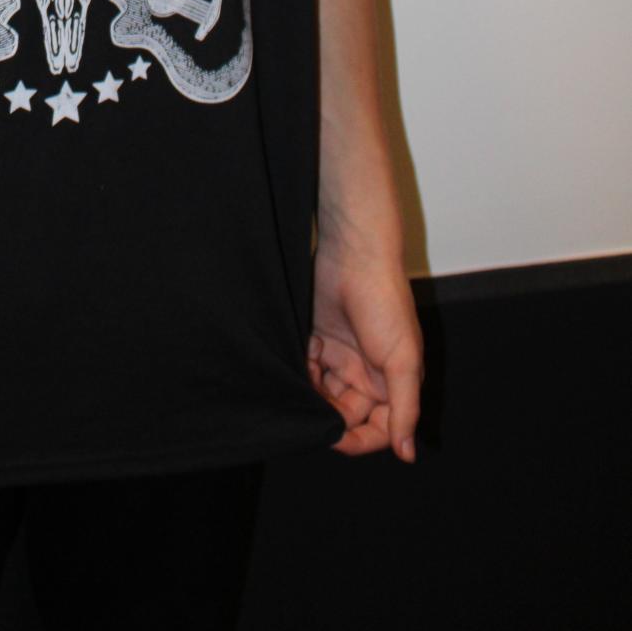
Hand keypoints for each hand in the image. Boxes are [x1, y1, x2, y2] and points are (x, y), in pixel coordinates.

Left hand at [307, 242, 422, 461]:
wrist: (354, 256)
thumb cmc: (386, 305)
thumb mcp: (403, 361)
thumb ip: (405, 409)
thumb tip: (408, 455)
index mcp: (392, 384)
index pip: (377, 429)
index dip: (359, 439)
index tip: (336, 439)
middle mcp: (367, 374)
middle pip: (345, 414)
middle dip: (329, 415)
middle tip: (313, 408)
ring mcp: (342, 357)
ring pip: (323, 394)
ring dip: (312, 393)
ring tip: (308, 375)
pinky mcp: (319, 339)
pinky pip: (307, 369)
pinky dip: (302, 369)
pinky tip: (304, 355)